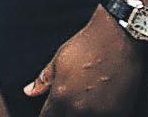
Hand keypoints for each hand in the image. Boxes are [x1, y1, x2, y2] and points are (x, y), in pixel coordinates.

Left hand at [24, 7, 147, 115]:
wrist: (118, 37)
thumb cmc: (87, 45)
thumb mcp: (59, 59)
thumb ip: (44, 80)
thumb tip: (29, 91)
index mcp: (61, 96)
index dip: (49, 114)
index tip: (53, 110)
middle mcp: (80, 109)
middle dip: (66, 114)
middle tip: (72, 100)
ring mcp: (100, 113)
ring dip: (83, 115)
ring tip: (88, 100)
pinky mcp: (119, 112)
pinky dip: (102, 114)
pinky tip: (102, 102)